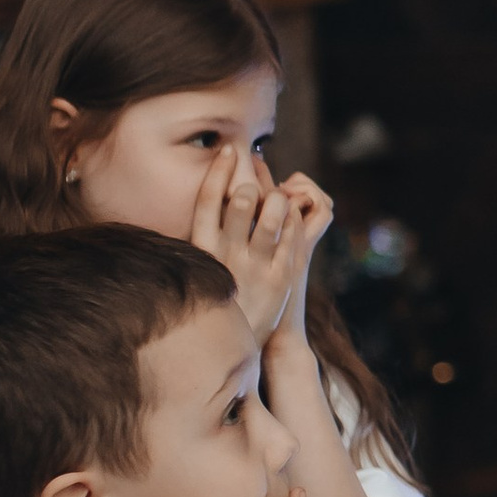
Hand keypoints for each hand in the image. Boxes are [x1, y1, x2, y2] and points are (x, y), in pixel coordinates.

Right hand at [192, 148, 332, 348]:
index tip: (228, 151)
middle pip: (241, 202)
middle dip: (252, 186)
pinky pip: (293, 237)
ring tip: (277, 200)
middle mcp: (227, 255)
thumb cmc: (218, 298)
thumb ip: (208, 236)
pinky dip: (295, 221)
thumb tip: (215, 201)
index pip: (206, 200)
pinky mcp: (281, 278)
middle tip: (255, 186)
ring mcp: (256, 266)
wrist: (235, 346)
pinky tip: (293, 216)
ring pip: (272, 216)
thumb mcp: (202, 266)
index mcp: (202, 249)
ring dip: (278, 201)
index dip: (218, 171)